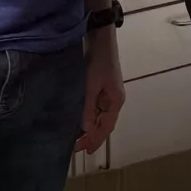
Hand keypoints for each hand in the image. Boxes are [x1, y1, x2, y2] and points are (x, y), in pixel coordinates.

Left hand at [76, 32, 126, 153]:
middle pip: (104, 124)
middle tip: (76, 148)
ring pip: (99, 116)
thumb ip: (88, 108)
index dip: (96, 140)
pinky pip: (95, 108)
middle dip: (91, 136)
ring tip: (75, 138)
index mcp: (116, 101)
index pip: (106, 127)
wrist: (100, 38)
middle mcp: (113, 100)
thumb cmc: (98, 62)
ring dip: (89, 127)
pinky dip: (88, 116)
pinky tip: (78, 120)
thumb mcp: (91, 86)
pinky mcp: (100, 87)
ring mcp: (107, 93)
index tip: (84, 152)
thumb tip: (85, 130)